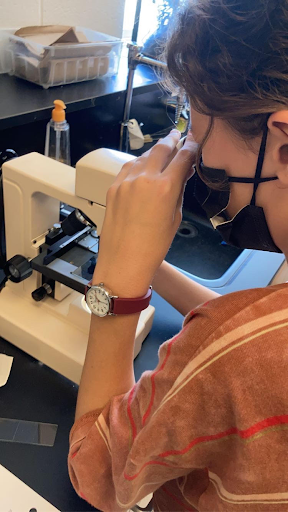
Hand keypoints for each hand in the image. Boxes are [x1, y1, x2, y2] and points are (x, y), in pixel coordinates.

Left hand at [93, 130, 197, 296]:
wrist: (123, 262)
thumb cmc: (153, 247)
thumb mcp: (175, 218)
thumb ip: (178, 191)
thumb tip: (182, 174)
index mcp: (165, 187)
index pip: (183, 157)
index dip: (192, 147)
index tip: (195, 142)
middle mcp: (144, 178)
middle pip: (161, 148)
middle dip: (172, 140)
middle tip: (178, 135)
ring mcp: (126, 181)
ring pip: (143, 156)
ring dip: (154, 151)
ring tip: (162, 150)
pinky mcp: (113, 187)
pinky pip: (128, 167)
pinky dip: (138, 163)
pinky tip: (143, 166)